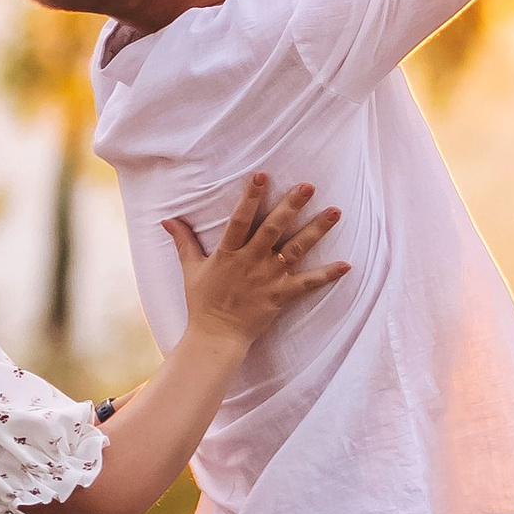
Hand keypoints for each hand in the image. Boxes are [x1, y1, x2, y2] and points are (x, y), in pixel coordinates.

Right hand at [163, 175, 347, 347]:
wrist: (215, 336)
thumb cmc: (202, 302)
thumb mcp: (190, 269)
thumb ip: (183, 241)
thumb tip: (167, 220)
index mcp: (228, 253)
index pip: (240, 219)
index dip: (250, 198)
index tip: (262, 176)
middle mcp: (251, 261)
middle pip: (274, 229)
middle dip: (291, 206)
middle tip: (309, 186)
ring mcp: (268, 278)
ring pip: (296, 250)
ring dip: (316, 230)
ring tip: (335, 212)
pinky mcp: (281, 296)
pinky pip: (308, 284)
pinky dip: (327, 275)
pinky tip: (346, 265)